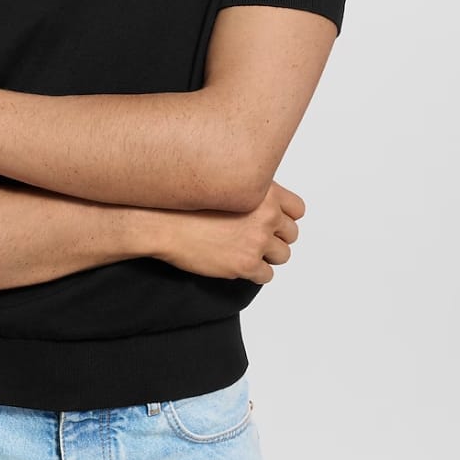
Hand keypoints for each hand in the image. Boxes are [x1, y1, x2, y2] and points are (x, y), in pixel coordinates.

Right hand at [149, 182, 304, 283]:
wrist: (162, 223)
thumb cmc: (186, 203)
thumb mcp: (223, 183)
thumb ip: (250, 190)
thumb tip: (264, 200)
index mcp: (263, 191)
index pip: (298, 209)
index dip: (285, 216)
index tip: (273, 221)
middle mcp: (265, 214)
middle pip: (292, 234)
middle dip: (275, 237)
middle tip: (254, 238)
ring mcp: (257, 240)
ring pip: (283, 255)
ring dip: (267, 256)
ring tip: (245, 251)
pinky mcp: (246, 264)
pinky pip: (267, 275)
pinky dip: (255, 272)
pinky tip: (236, 263)